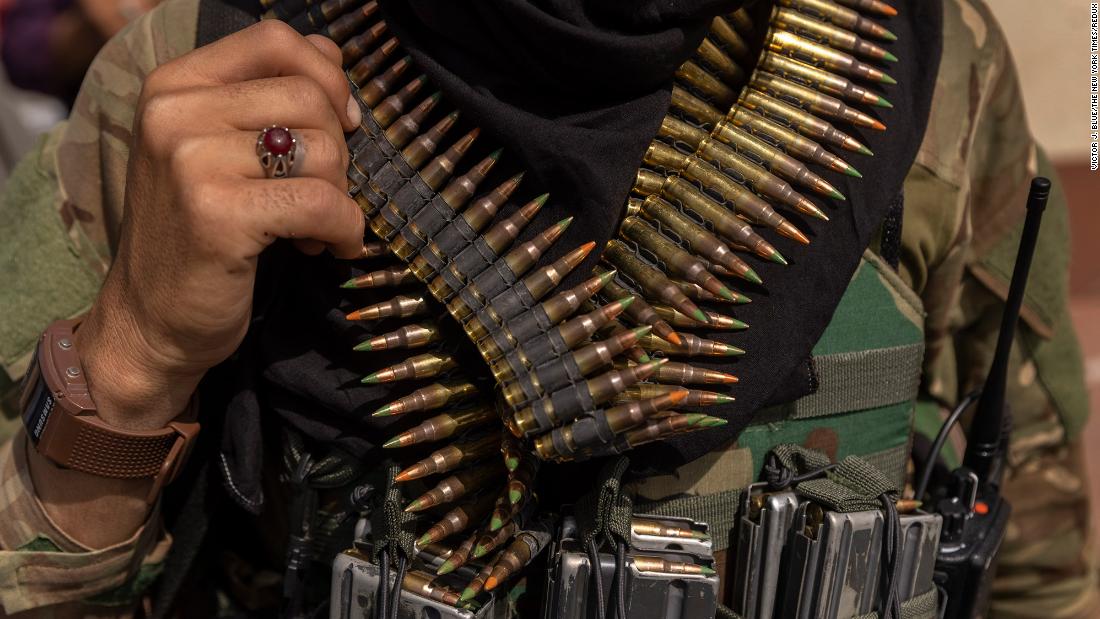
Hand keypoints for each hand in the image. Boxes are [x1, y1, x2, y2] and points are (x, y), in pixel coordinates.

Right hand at [76, 21, 364, 430]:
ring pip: (323, 149)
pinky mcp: (217, 213)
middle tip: (321, 195)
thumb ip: (267, 95)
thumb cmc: (198, 235)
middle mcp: (175, 112)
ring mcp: (190, 160)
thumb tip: (332, 56)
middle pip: (310, 98)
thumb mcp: (219, 150)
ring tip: (312, 227)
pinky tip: (329, 249)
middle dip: (338, 152)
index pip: (275, 40)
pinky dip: (344, 229)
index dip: (327, 77)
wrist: (149, 322)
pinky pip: (322, 203)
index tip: (341, 123)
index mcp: (174, 84)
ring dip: (339, 195)